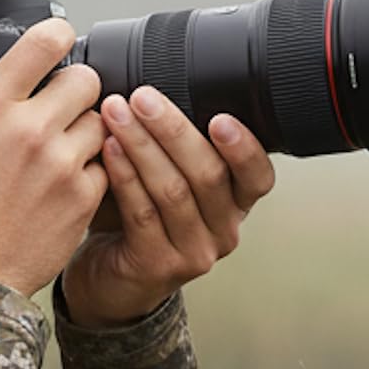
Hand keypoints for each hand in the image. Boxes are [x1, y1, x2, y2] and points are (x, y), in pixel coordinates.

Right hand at [0, 18, 108, 298]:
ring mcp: (60, 165)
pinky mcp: (81, 199)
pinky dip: (88, 171)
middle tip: (57, 107)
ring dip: (83, 131)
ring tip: (56, 151)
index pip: (46, 41)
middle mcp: (29, 130)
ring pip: (100, 122)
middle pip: (86, 78)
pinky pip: (105, 165)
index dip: (57, 35)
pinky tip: (60, 183)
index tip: (57, 42)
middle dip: (73, 88)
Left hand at [59, 87, 275, 326]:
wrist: (110, 281)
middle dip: (173, 130)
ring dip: (142, 146)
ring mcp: (194, 252)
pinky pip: (143, 213)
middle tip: (142, 97)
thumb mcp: (170, 181)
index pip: (258, 175)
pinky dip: (125, 175)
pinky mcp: (160, 266)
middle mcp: (224, 230)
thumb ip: (177, 147)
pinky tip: (109, 149)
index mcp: (235, 204)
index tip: (220, 116)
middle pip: (208, 174)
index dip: (244, 147)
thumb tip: (155, 86)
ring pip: (173, 191)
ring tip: (116, 114)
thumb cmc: (139, 222)